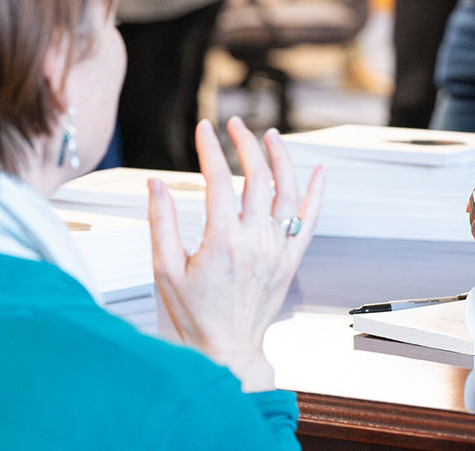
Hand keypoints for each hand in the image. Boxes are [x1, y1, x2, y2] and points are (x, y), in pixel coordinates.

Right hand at [148, 117, 324, 391]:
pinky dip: (317, 193)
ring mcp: (277, 249)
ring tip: (271, 136)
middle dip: (245, 144)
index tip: (203, 128)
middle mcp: (255, 240)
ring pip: (287, 192)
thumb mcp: (164, 269)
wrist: (226, 349)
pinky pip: (310, 220)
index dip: (210, 149)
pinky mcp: (291, 259)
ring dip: (281, 159)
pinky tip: (319, 170)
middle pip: (257, 177)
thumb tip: (155, 183)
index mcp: (222, 240)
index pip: (218, 180)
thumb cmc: (192, 314)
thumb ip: (160, 222)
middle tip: (234, 125)